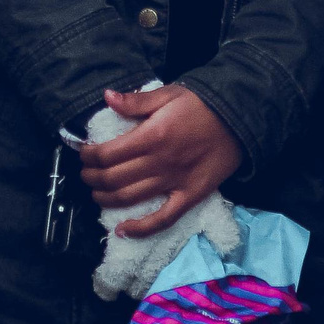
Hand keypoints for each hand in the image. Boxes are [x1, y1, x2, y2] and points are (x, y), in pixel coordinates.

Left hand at [78, 85, 241, 238]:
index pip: (108, 154)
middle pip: (113, 178)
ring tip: (96, 193)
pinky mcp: (190, 196)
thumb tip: (107, 97)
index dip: (89, 156)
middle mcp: (159, 162)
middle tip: (86, 173)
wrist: (240, 119)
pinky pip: (162, 219)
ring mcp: (174, 182)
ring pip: (129, 198)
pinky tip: (122, 229)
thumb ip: (136, 100)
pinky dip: (140, 228)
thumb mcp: (168, 93)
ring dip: (105, 199)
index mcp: (152, 136)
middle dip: (92, 177)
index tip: (84, 153)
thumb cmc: (202, 104)